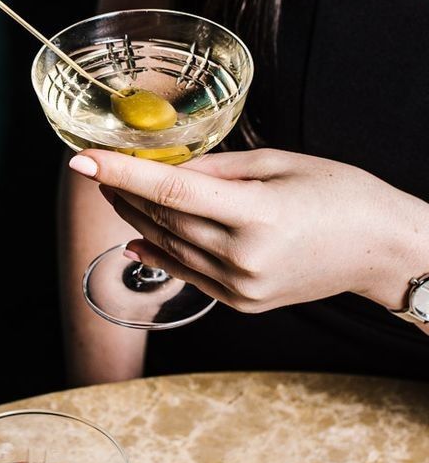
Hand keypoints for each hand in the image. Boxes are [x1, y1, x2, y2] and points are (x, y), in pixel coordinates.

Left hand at [69, 147, 428, 312]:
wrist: (380, 250)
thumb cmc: (341, 195)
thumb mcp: (280, 163)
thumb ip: (218, 167)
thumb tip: (167, 166)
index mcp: (256, 214)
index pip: (171, 190)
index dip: (121, 174)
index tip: (82, 159)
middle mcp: (243, 256)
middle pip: (163, 218)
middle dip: (122, 192)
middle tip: (96, 168)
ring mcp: (241, 286)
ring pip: (169, 246)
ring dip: (135, 219)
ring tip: (113, 194)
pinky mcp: (241, 303)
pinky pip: (187, 273)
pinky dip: (158, 252)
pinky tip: (134, 236)